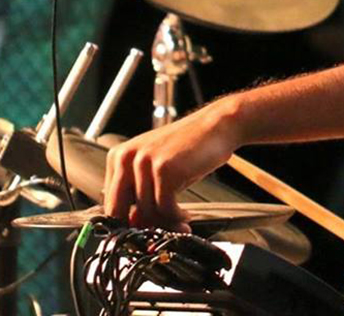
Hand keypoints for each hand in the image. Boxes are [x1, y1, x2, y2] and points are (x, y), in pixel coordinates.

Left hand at [103, 96, 240, 227]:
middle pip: (119, 211)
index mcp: (119, 156)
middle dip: (140, 227)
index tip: (143, 231)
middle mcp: (126, 157)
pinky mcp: (164, 169)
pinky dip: (176, 218)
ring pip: (145, 212)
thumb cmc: (190, 146)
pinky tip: (185, 216)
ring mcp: (144, 162)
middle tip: (157, 234)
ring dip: (165, 224)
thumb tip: (133, 223)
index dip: (126, 222)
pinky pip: (165, 208)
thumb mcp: (158, 168)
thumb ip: (140, 192)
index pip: (110, 203)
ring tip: (179, 223)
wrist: (217, 125)